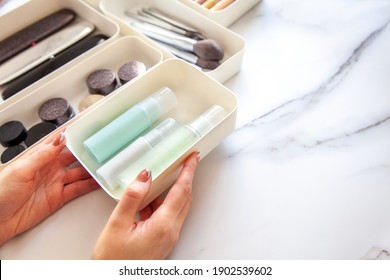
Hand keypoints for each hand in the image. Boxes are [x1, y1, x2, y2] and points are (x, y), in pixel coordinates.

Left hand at [0, 130, 98, 245]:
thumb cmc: (0, 193)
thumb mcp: (21, 169)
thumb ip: (43, 154)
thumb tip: (60, 139)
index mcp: (39, 157)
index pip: (60, 141)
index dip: (73, 135)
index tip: (88, 128)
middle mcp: (49, 168)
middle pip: (73, 157)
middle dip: (87, 152)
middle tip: (103, 148)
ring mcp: (55, 183)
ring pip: (79, 173)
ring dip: (91, 170)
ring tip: (105, 165)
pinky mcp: (58, 198)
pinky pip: (78, 189)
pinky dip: (89, 186)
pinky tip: (98, 182)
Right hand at [92, 152, 198, 259]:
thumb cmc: (113, 261)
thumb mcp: (117, 224)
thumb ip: (133, 197)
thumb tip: (144, 176)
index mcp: (163, 226)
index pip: (181, 191)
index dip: (188, 172)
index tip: (193, 158)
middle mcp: (170, 232)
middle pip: (184, 198)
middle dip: (186, 178)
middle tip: (186, 162)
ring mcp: (168, 237)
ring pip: (177, 207)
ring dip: (173, 192)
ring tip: (163, 178)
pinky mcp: (162, 241)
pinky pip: (168, 216)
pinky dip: (162, 204)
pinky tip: (148, 201)